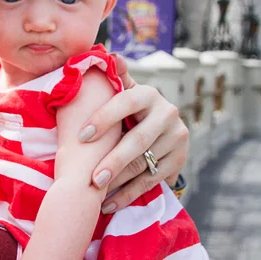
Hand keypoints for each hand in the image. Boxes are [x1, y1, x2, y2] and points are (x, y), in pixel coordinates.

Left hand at [79, 54, 188, 213]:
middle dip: (114, 161)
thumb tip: (110, 55)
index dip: (104, 118)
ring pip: (144, 164)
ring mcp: (177, 139)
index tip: (81, 135)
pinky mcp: (179, 160)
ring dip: (119, 182)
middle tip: (92, 178)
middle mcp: (167, 114)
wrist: (163, 128)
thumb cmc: (130, 110)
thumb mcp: (125, 92)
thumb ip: (115, 78)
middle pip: (138, 141)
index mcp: (149, 94)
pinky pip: (151, 181)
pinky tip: (109, 204)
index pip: (126, 102)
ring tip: (96, 193)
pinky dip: (129, 195)